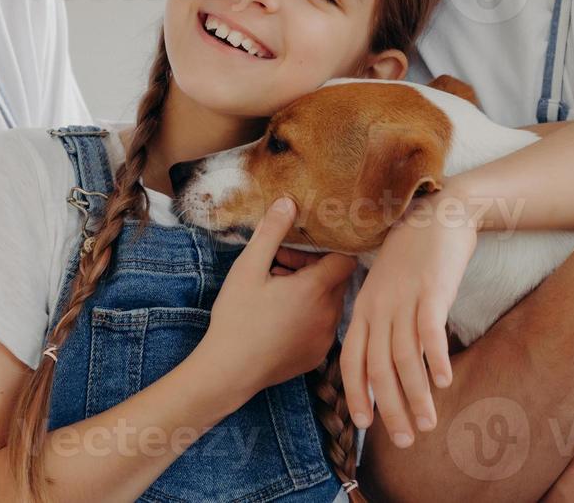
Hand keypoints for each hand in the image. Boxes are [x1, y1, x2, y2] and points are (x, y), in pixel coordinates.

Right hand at [199, 197, 358, 398]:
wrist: (228, 372)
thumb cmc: (236, 318)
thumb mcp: (248, 268)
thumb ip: (272, 232)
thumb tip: (288, 202)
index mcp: (316, 289)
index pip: (346, 258)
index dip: (325, 249)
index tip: (300, 249)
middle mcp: (329, 314)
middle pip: (336, 279)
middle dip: (312, 268)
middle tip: (279, 266)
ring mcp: (324, 338)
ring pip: (329, 303)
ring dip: (309, 292)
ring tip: (275, 292)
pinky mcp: (316, 357)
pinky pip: (322, 326)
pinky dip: (307, 316)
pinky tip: (278, 318)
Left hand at [341, 190, 477, 447]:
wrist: (439, 215)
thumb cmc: (413, 255)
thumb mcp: (387, 287)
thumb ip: (382, 320)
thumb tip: (384, 360)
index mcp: (364, 306)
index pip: (352, 357)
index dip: (356, 392)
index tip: (363, 424)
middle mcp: (379, 305)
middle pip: (378, 366)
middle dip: (389, 408)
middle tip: (403, 439)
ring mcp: (404, 298)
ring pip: (404, 356)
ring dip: (415, 395)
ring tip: (427, 423)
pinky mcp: (431, 290)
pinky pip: (429, 331)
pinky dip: (435, 358)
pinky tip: (443, 381)